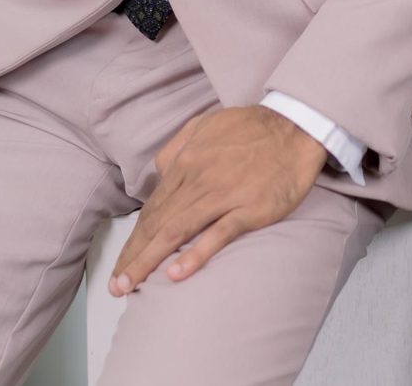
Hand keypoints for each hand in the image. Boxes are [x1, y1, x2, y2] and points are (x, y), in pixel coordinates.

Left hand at [107, 104, 328, 295]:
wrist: (296, 127)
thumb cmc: (251, 128)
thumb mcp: (205, 124)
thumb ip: (177, 146)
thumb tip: (160, 171)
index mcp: (185, 163)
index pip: (152, 209)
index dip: (133, 240)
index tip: (120, 264)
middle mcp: (197, 180)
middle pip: (157, 224)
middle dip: (133, 257)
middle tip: (116, 286)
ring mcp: (222, 195)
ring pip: (176, 231)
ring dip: (149, 260)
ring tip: (130, 284)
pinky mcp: (248, 209)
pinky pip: (217, 234)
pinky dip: (195, 254)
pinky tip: (176, 274)